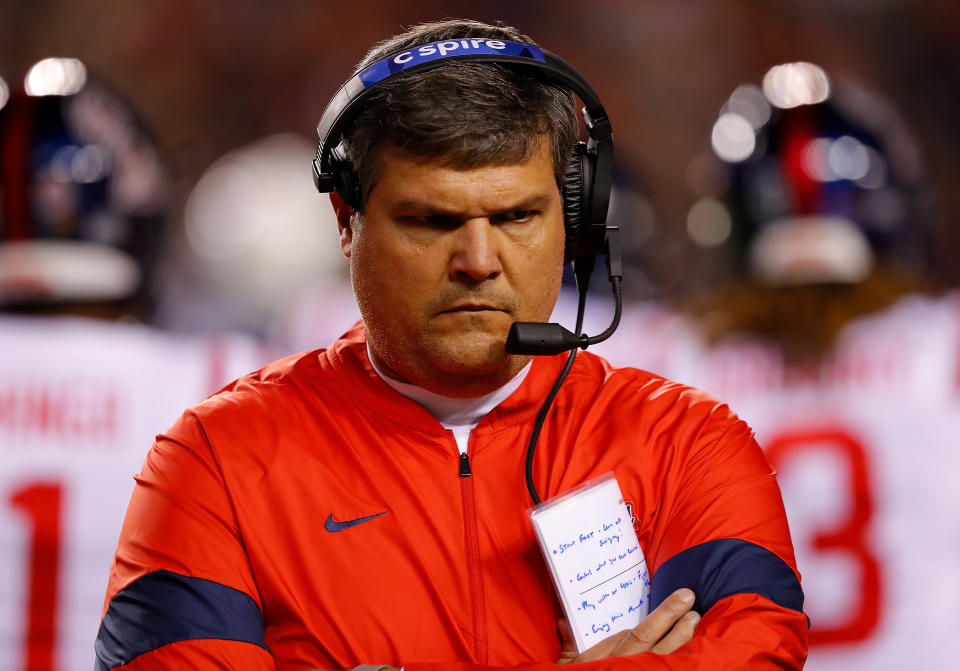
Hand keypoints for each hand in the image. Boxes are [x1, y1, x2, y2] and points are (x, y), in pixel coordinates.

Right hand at [556, 588, 700, 663]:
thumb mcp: (568, 667)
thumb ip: (570, 645)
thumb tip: (563, 622)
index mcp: (610, 658)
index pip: (638, 634)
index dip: (662, 617)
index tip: (679, 600)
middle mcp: (628, 666)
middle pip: (653, 641)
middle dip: (673, 619)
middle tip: (690, 600)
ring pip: (666, 658)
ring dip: (683, 638)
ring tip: (695, 619)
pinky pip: (668, 670)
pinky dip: (682, 661)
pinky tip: (693, 651)